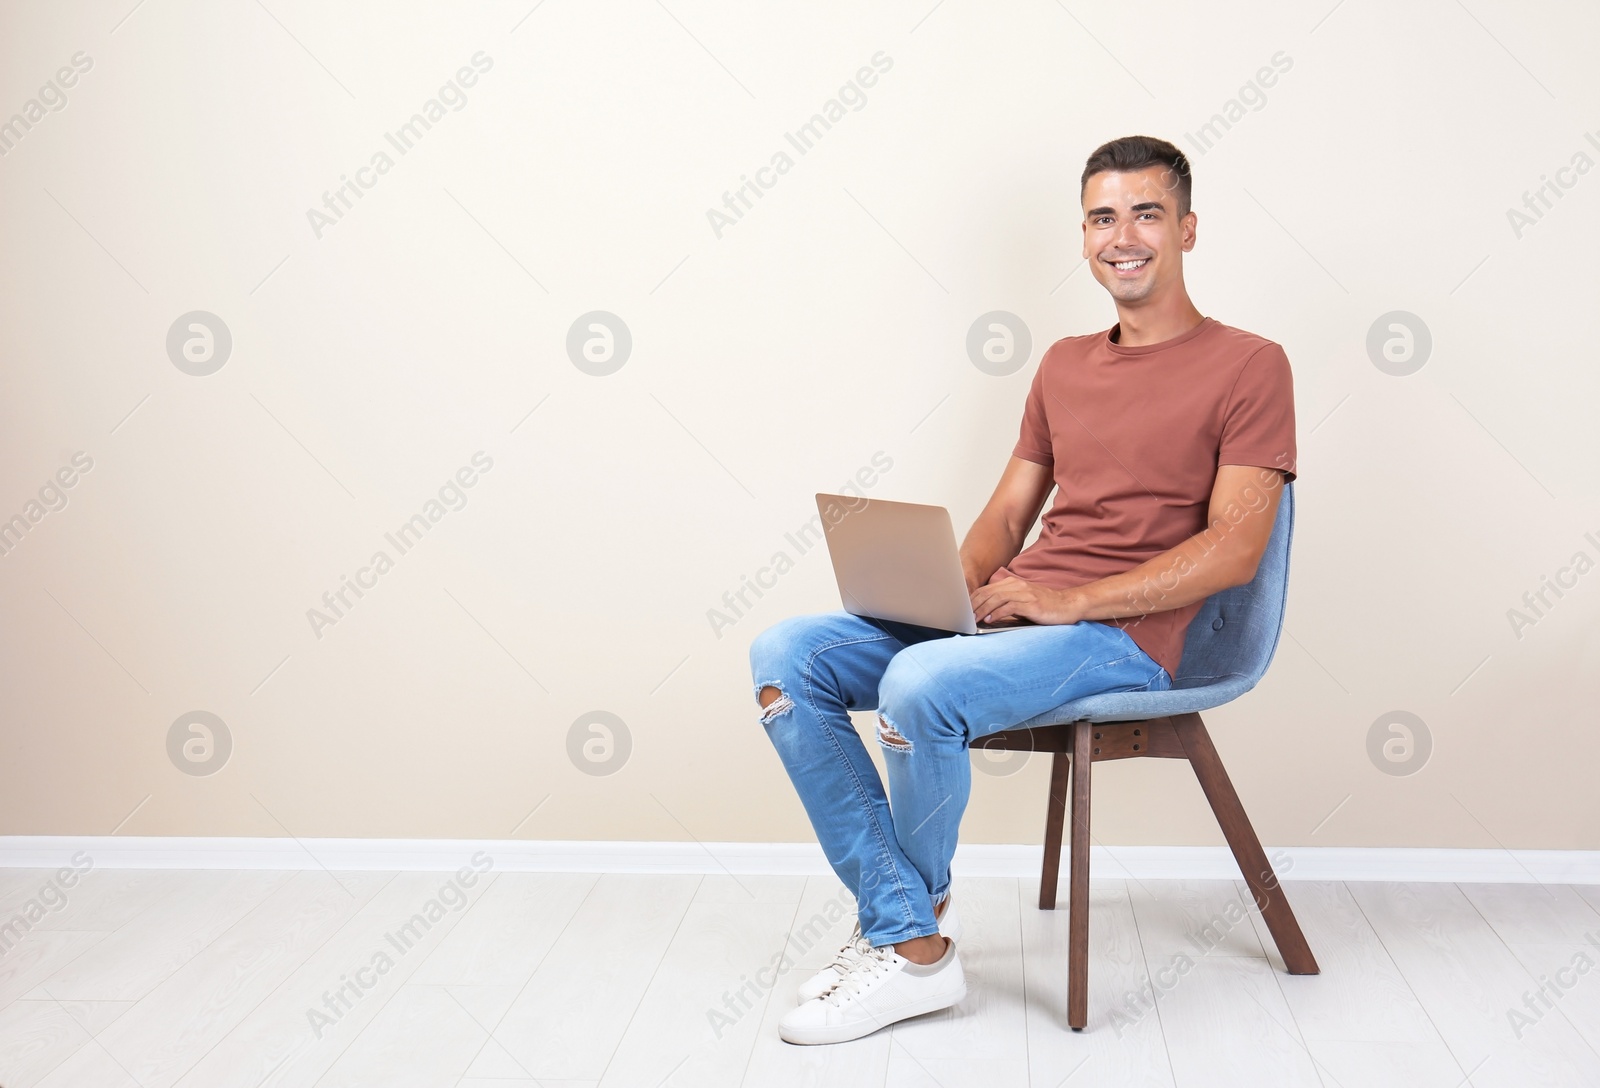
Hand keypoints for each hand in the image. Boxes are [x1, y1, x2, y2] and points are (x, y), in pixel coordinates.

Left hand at [969, 575, 1084, 626]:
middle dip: (973, 605)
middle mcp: (1017, 585)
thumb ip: (1006, 605)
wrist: (1069, 605)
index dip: (972, 600)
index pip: (986, 590)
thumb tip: (986, 616)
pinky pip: (1009, 606)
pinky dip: (997, 613)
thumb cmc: (1045, 607)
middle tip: (963, 617)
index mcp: (1013, 583)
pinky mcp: (1031, 603)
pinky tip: (989, 621)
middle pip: (988, 593)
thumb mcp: (1023, 603)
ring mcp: (1024, 593)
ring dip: (982, 610)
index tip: (963, 610)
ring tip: (973, 620)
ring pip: (996, 599)